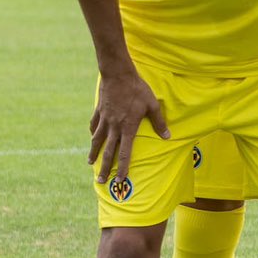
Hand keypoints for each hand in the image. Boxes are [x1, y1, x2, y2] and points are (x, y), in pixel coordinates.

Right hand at [88, 66, 167, 184]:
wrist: (118, 75)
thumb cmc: (138, 89)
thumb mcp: (152, 105)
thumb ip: (158, 122)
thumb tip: (167, 136)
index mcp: (128, 128)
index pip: (125, 153)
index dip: (123, 168)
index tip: (120, 179)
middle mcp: (114, 127)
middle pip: (108, 152)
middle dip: (105, 168)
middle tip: (101, 182)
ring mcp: (104, 119)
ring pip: (97, 140)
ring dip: (94, 153)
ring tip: (90, 163)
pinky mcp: (99, 111)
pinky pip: (94, 125)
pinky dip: (93, 133)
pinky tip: (92, 137)